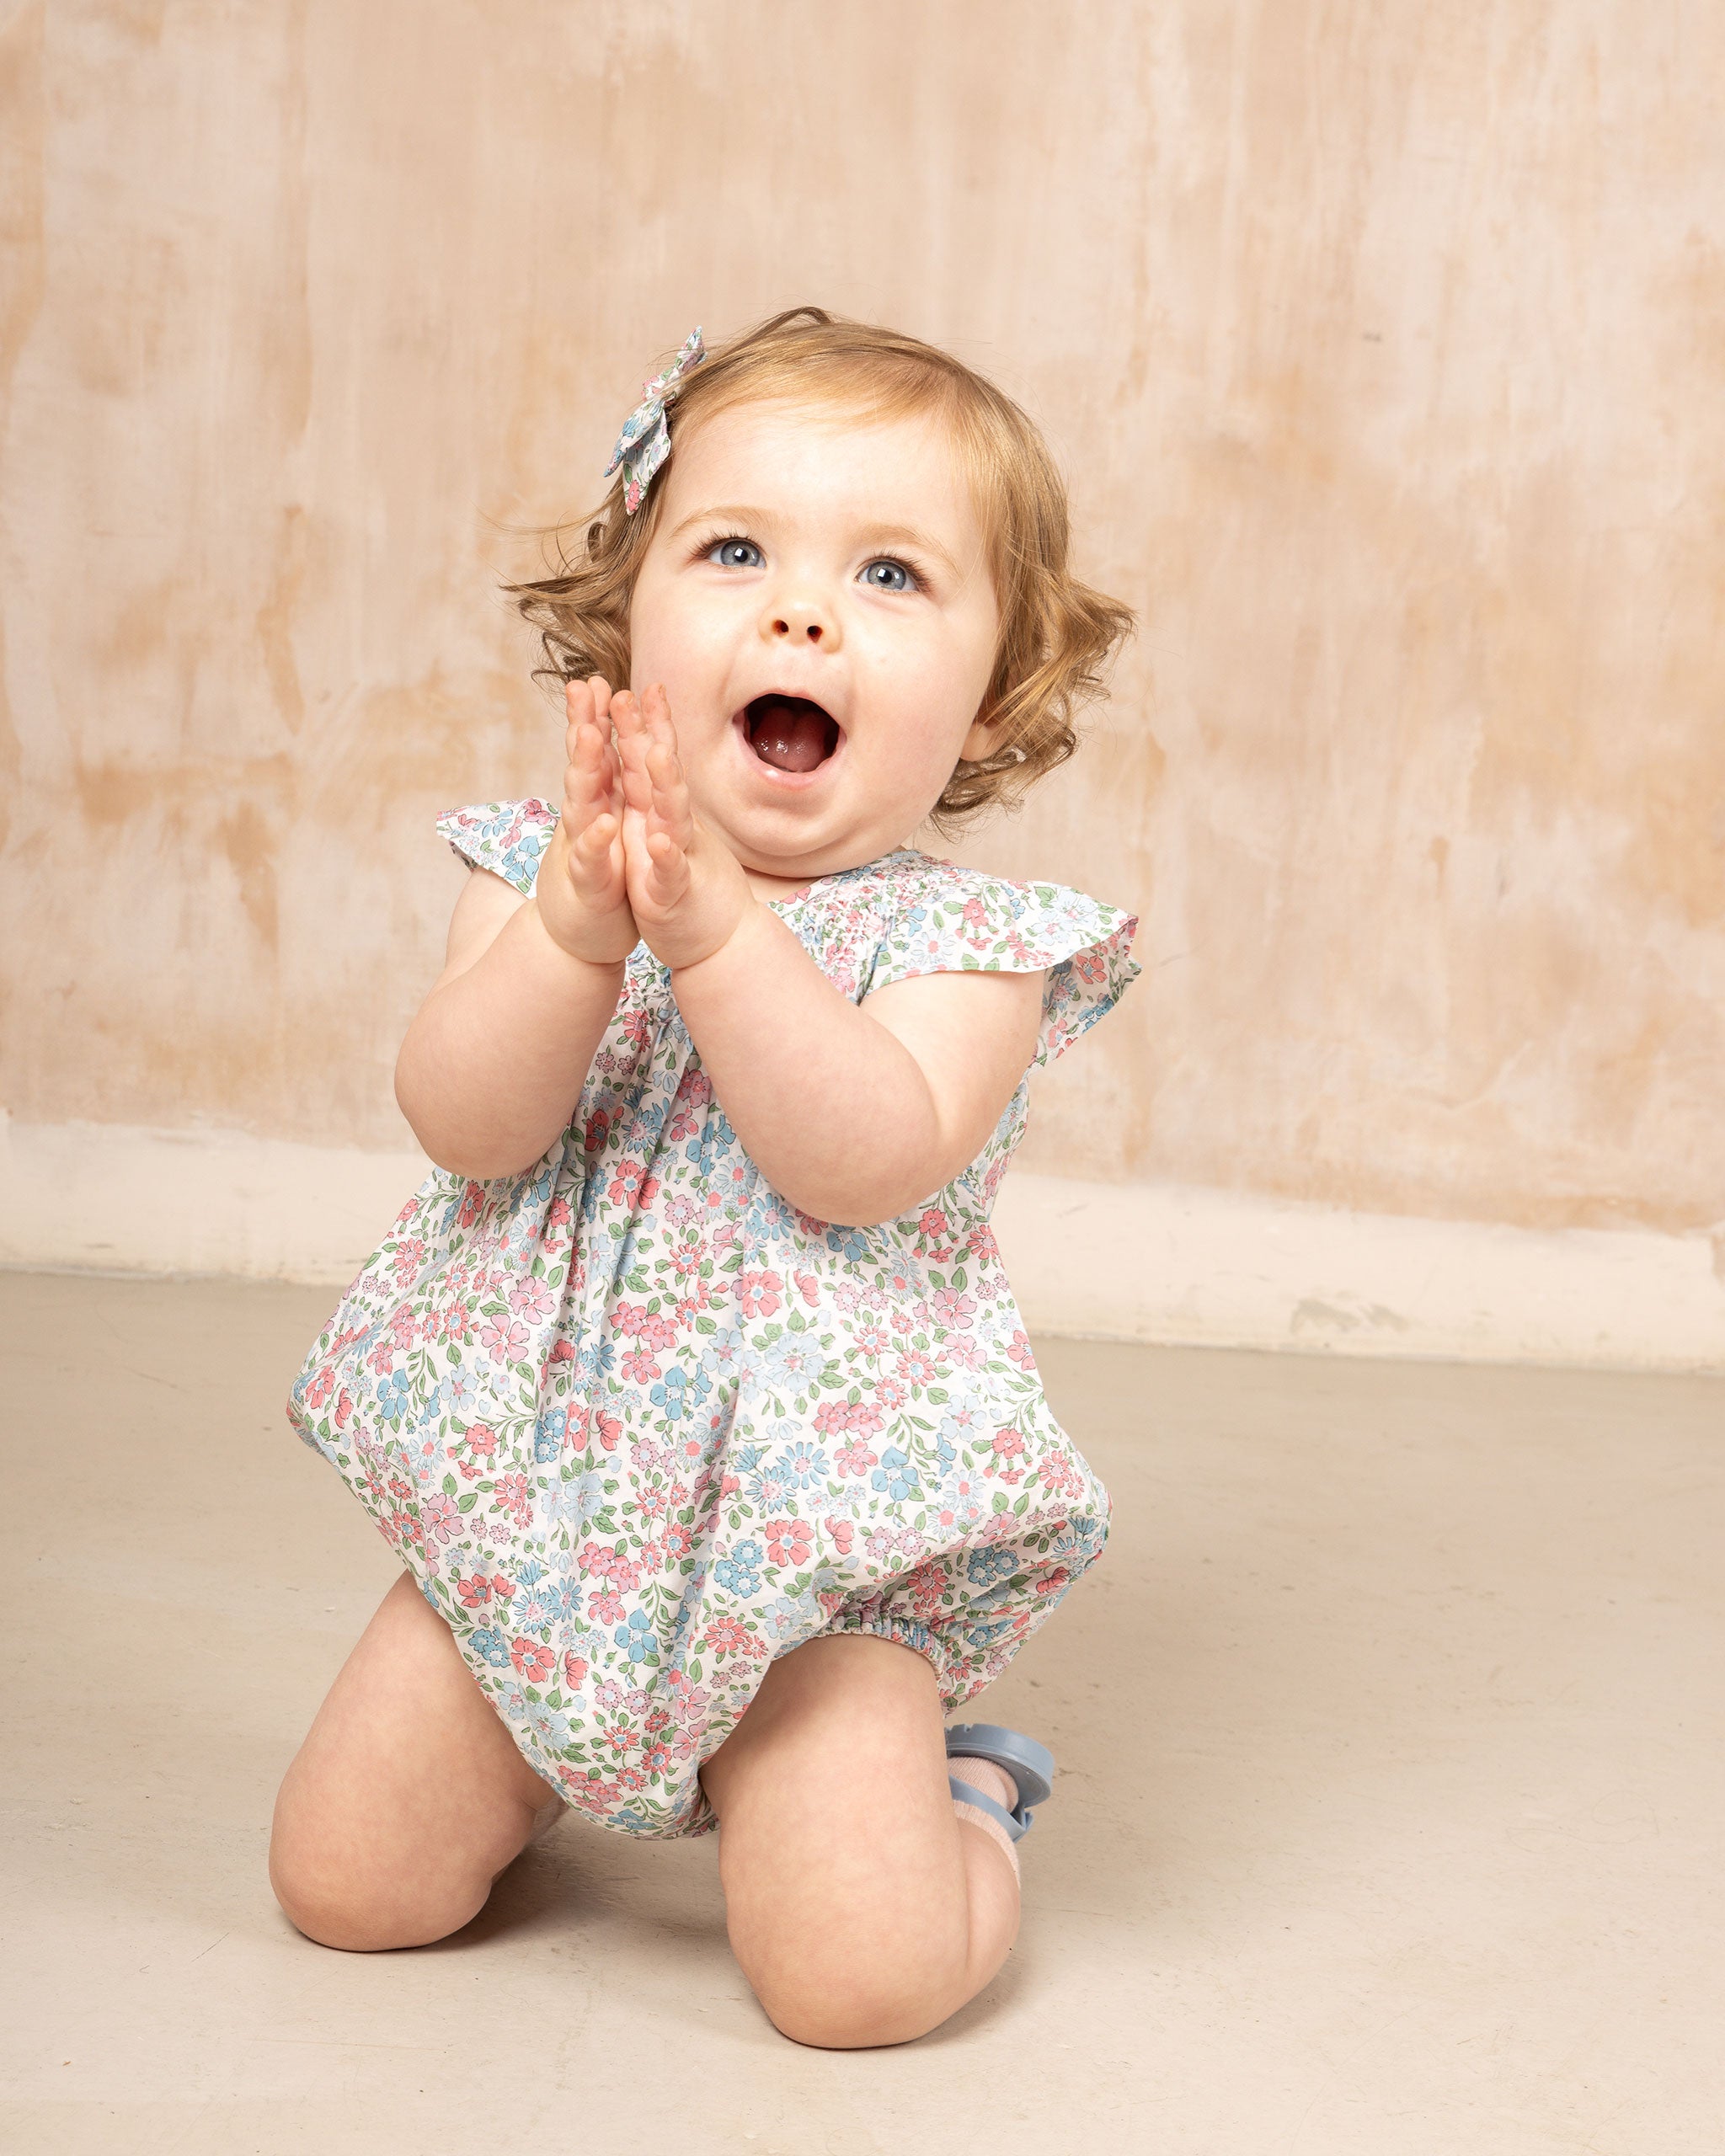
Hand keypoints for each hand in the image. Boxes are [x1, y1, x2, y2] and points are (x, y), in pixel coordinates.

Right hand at [532, 677, 640, 965]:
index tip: (591, 676)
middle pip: (582, 765)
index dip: (591, 714)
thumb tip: (592, 731)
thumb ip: (597, 778)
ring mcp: (584, 848)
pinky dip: (597, 842)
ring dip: (583, 769)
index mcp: (594, 801)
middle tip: (582, 687)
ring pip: (580, 804)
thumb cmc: (596, 870)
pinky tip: (604, 824)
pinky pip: (593, 860)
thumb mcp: (599, 821)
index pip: (592, 751)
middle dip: (582, 725)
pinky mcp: (591, 883)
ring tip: (587, 735)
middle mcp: (584, 817)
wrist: (581, 931)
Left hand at [611, 683, 755, 969]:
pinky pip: (670, 873)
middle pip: (662, 777)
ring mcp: (679, 859)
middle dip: (649, 734)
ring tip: (657, 753)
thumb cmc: (689, 888)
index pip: (653, 763)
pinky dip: (667, 856)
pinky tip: (661, 839)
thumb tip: (660, 755)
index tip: (634, 683)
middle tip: (636, 694)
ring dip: (666, 785)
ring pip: (673, 817)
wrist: (721, 943)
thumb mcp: (672, 835)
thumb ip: (665, 797)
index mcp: (665, 815)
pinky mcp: (674, 896)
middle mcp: (675, 828)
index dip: (644, 723)